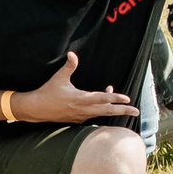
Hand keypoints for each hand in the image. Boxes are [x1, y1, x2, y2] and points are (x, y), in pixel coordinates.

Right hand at [22, 52, 139, 122]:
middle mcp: (83, 110)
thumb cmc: (48, 92)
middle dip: (123, 111)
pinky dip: (102, 109)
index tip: (127, 99)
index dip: (116, 98)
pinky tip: (104, 103)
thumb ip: (68, 66)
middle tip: (136, 112)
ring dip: (113, 108)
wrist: (36, 109)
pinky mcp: (77, 119)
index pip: (103, 99)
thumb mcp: (59, 78)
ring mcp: (80, 116)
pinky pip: (94, 115)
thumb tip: (73, 54)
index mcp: (81, 99)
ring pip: (101, 113)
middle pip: (107, 111)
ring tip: (124, 103)